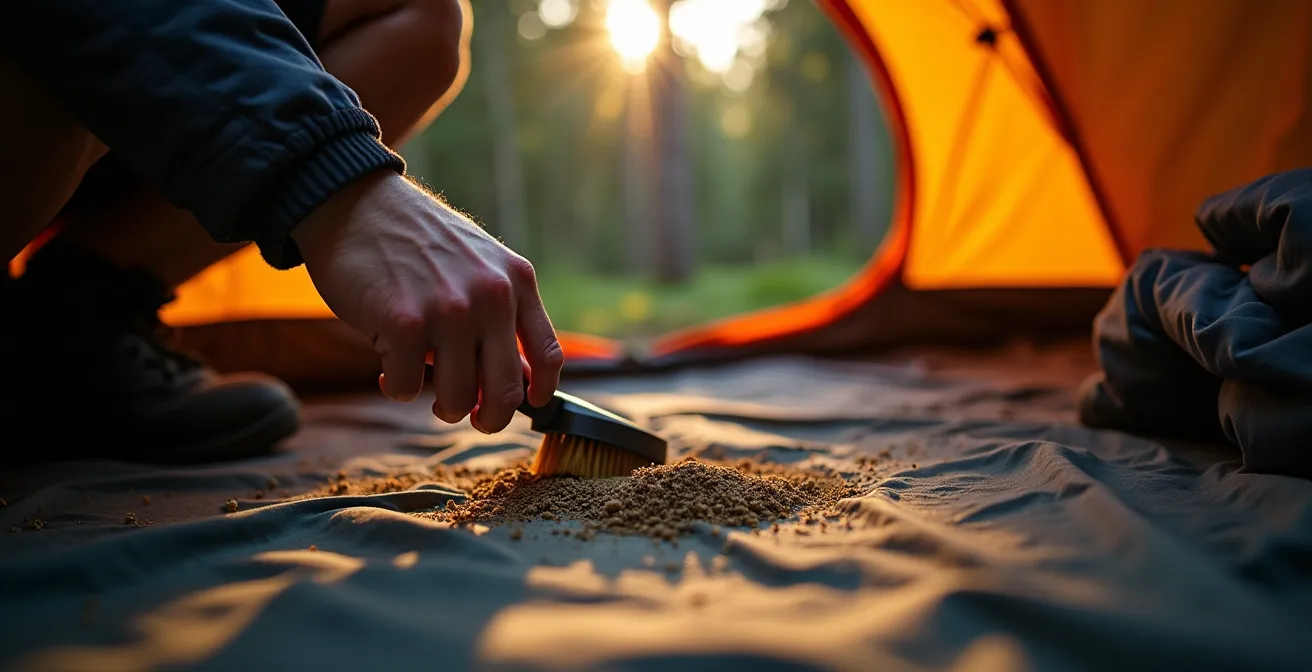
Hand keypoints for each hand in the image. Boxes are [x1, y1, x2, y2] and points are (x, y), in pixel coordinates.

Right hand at [290, 170, 562, 431]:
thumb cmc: (417, 243)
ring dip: (439, 404)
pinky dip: (394, 385)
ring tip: (421, 379)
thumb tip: (520, 382)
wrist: (357, 205)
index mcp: (516, 281)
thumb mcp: (480, 264)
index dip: (541, 393)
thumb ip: (503, 314)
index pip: (549, 356)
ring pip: (457, 400)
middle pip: (506, 393)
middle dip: (488, 419)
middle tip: (469, 414)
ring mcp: (448, 310)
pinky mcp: (403, 323)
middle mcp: (490, 296)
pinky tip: (386, 364)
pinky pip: (406, 388)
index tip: (528, 405)